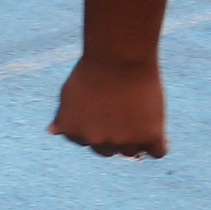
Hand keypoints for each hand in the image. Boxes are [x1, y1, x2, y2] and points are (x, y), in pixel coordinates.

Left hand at [47, 55, 167, 157]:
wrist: (118, 57)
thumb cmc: (92, 70)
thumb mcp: (69, 93)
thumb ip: (63, 116)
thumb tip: (51, 131)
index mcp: (73, 133)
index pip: (85, 141)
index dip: (95, 124)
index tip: (102, 106)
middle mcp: (96, 141)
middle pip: (108, 149)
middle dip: (114, 134)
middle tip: (121, 108)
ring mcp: (123, 141)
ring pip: (133, 152)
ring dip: (136, 139)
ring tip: (138, 113)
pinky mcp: (150, 137)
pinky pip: (158, 152)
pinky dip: (158, 143)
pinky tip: (156, 128)